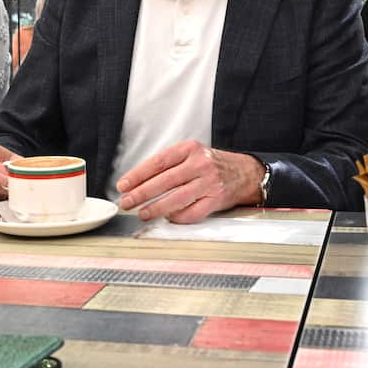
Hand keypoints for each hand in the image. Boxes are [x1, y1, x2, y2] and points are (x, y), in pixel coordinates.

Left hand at [116, 141, 263, 223]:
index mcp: (190, 149)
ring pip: (177, 198)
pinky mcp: (216, 200)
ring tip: (142, 213)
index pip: (158, 162)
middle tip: (127, 202)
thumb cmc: (211, 164)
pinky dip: (177, 217)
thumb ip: (169, 165)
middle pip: (165, 181)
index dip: (138, 175)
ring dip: (156, 208)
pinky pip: (192, 212)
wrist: (244, 172)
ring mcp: (209, 183)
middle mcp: (200, 164)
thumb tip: (137, 183)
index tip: (123, 184)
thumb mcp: (191, 155)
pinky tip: (167, 218)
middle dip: (142, 193)